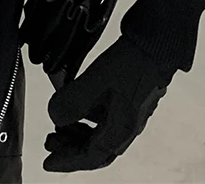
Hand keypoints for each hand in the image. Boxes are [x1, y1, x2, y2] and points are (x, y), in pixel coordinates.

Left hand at [43, 34, 174, 171]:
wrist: (156, 43)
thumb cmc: (131, 62)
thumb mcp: (95, 81)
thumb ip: (72, 101)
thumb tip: (55, 117)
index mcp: (121, 129)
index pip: (91, 157)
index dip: (67, 161)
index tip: (48, 162)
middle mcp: (128, 126)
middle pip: (96, 148)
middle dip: (70, 148)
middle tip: (49, 142)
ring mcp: (131, 113)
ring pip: (100, 134)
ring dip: (78, 133)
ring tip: (60, 125)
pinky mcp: (130, 99)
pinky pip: (106, 119)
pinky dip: (88, 119)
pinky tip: (79, 105)